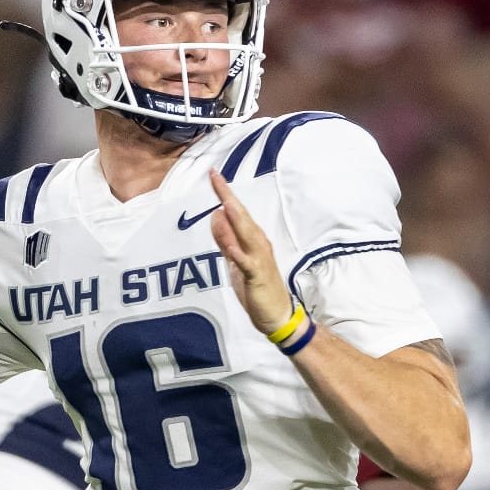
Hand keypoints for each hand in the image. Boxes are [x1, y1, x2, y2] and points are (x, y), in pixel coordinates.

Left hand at [208, 169, 292, 334]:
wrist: (277, 315)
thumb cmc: (258, 287)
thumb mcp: (235, 259)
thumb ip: (225, 238)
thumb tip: (215, 215)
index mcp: (252, 238)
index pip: (236, 211)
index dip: (224, 193)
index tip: (213, 174)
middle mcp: (257, 243)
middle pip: (241, 216)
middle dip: (227, 196)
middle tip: (215, 177)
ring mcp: (259, 258)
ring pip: (246, 234)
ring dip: (235, 218)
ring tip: (224, 201)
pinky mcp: (257, 276)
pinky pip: (247, 263)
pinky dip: (239, 254)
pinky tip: (231, 247)